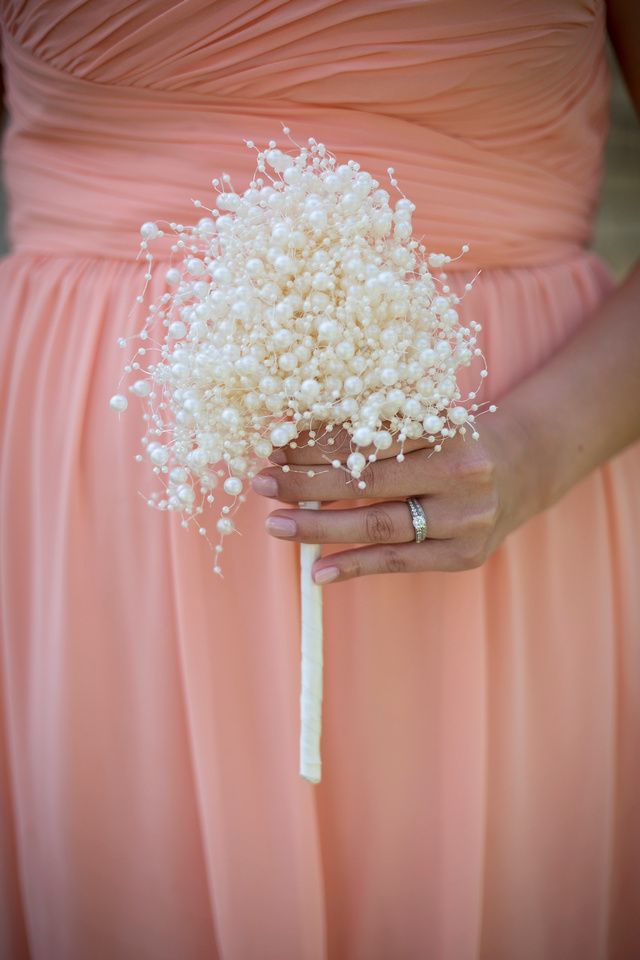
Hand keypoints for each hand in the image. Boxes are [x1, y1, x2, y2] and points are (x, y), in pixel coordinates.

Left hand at [251, 410, 543, 582]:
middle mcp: (461, 476)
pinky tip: (316, 571)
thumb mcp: (425, 422)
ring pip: (378, 526)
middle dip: (305, 484)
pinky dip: (354, 567)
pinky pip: (398, 563)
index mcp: (447, 432)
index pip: (367, 441)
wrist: (524, 471)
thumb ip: (372, 430)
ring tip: (276, 525)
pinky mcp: (464, 556)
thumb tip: (294, 437)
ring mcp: (465, 521)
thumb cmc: (457, 440)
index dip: (316, 445)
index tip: (274, 445)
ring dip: (318, 527)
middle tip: (261, 484)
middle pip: (367, 483)